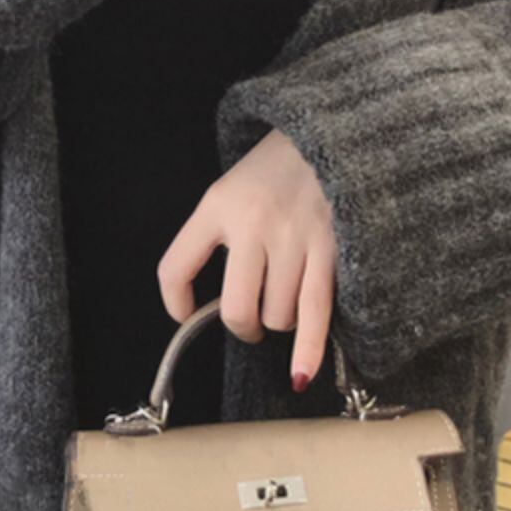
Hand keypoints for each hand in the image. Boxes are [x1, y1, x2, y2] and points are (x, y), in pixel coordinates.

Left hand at [157, 129, 337, 390]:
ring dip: (281, 320)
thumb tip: (215, 300)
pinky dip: (308, 352)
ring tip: (286, 298)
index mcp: (218, 206)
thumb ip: (218, 233)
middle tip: (250, 320)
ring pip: (279, 315)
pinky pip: (316, 315)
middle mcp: (253, 225)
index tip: (184, 312)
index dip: (176, 301)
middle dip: (243, 326)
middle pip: (238, 308)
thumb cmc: (278, 167)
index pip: (176, 267)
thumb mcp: (232, 187)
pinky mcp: (332, 251)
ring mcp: (295, 239)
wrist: (334, 134)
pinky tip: (300, 376)